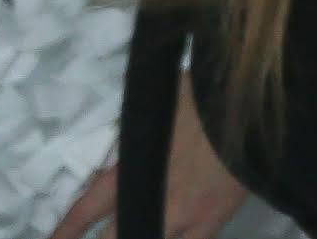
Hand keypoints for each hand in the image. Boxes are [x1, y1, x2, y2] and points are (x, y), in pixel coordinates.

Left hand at [49, 74, 247, 238]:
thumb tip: (124, 142)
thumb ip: (138, 130)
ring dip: (133, 236)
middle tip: (105, 236)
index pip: (85, 209)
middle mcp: (149, 199)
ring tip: (137, 231)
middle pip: (112, 238)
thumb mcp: (160, 103)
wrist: (252, 101)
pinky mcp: (212, 221)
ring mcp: (181, 216)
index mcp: (131, 167)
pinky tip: (174, 237)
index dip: (64, 232)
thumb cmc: (206, 92)